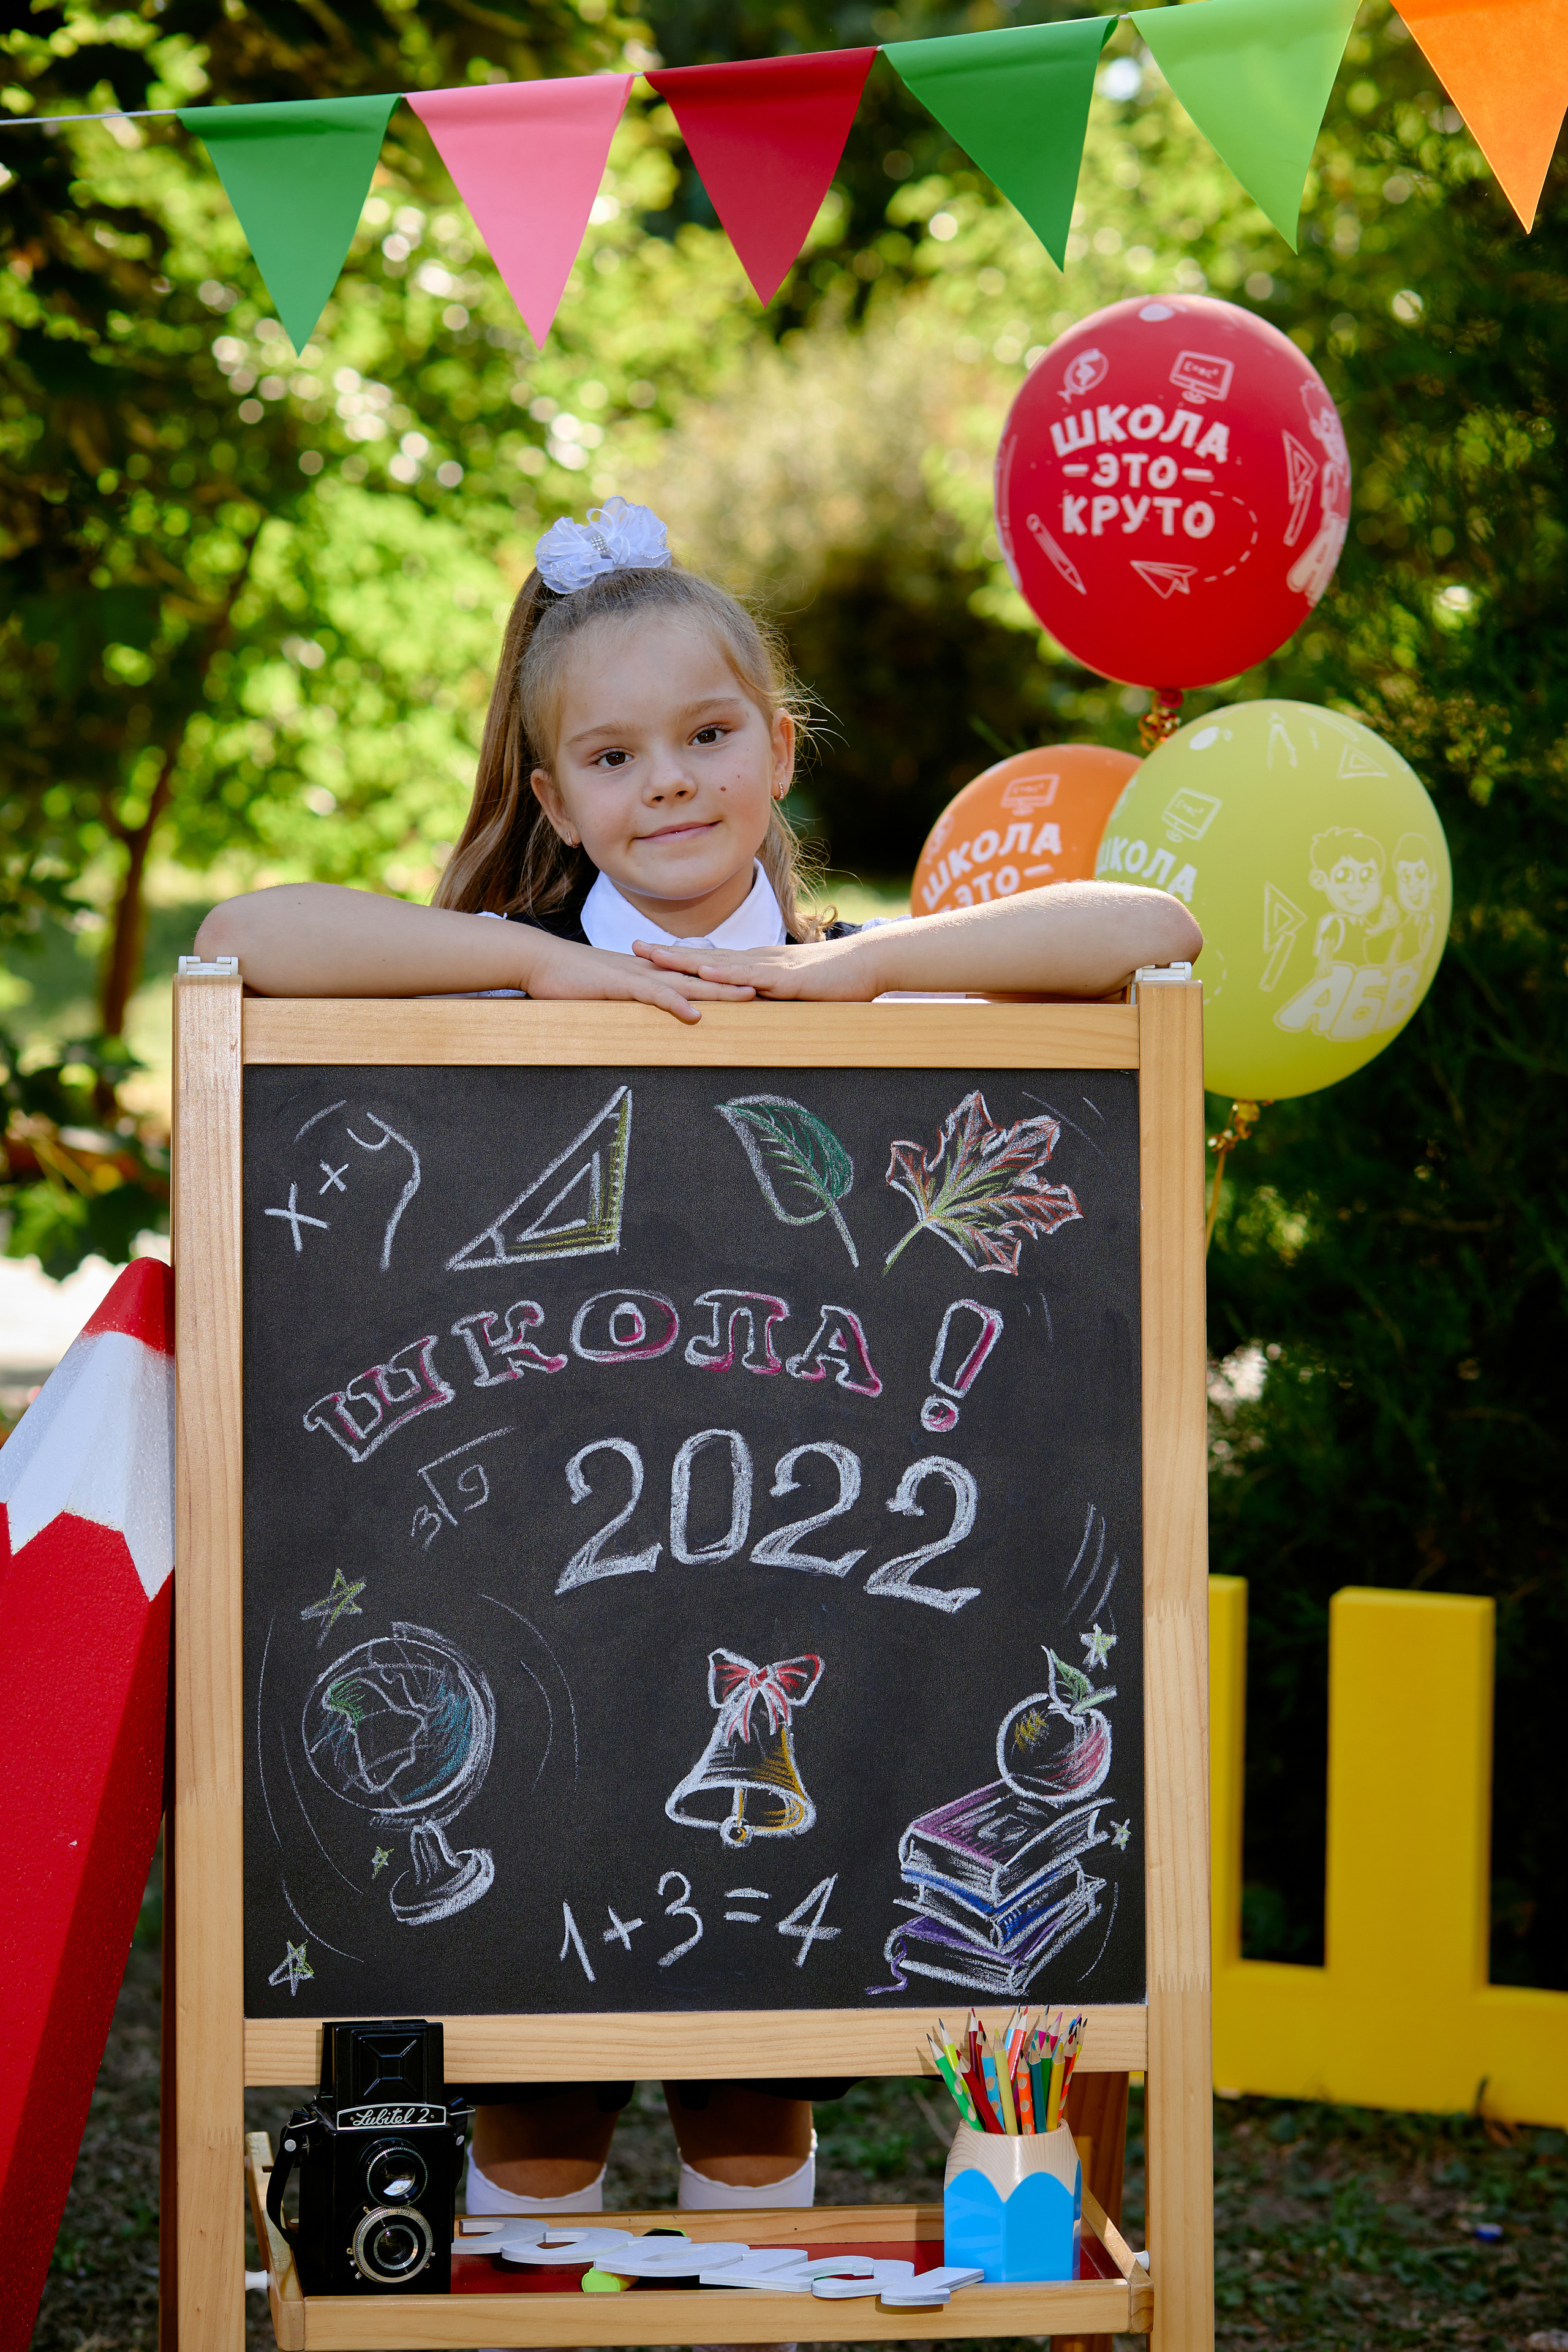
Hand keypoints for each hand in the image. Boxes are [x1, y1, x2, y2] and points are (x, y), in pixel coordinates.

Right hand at [519, 934, 756, 1023]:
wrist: (540, 961)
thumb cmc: (571, 979)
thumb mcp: (609, 990)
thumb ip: (632, 998)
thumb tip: (649, 1011)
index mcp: (650, 972)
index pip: (695, 976)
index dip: (725, 981)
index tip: (754, 987)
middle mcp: (650, 970)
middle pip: (702, 976)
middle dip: (736, 982)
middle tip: (771, 988)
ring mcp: (637, 976)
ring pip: (687, 983)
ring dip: (719, 990)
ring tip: (750, 997)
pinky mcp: (619, 985)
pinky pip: (653, 995)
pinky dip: (675, 1004)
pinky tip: (695, 1015)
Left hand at [631, 935, 874, 1000]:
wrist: (865, 964)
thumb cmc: (832, 981)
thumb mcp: (790, 992)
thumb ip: (768, 998)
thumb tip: (748, 1010)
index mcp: (754, 965)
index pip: (707, 960)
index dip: (675, 958)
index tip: (646, 955)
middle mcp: (755, 961)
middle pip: (702, 956)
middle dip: (666, 953)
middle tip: (632, 947)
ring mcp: (769, 967)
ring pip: (719, 962)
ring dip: (685, 960)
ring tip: (653, 957)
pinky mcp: (786, 978)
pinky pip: (751, 976)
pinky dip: (727, 973)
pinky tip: (704, 972)